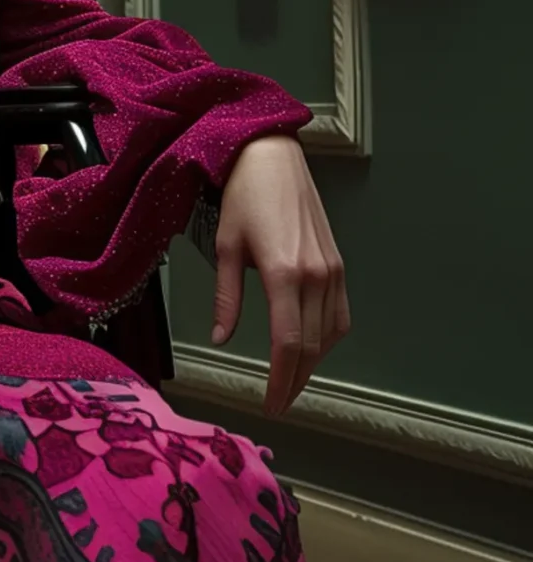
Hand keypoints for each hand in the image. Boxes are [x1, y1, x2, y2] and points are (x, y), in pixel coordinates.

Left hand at [210, 133, 350, 415]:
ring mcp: (334, 270)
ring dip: (313, 362)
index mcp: (285, 274)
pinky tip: (311, 347)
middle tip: (278, 402)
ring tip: (290, 380)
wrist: (273, 157)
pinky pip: (340, 313)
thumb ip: (226, 298)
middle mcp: (317, 275)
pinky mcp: (339, 264)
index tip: (270, 403)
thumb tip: (221, 338)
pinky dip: (328, 337)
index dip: (279, 378)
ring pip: (331, 334)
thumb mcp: (225, 247)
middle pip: (312, 345)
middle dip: (294, 379)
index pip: (288, 343)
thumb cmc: (243, 196)